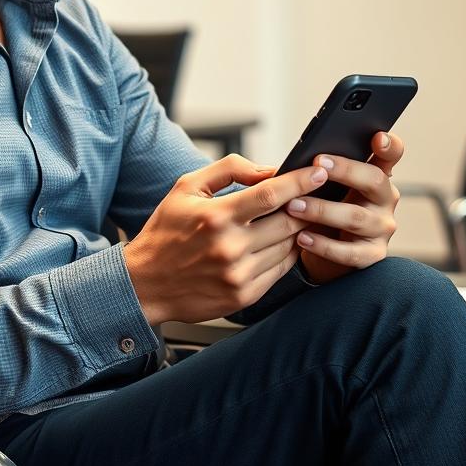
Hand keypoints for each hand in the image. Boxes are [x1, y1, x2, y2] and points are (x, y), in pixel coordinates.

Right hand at [123, 154, 331, 325]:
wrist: (145, 284)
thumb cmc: (165, 231)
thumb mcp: (187, 187)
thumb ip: (229, 170)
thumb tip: (268, 169)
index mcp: (216, 216)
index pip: (271, 194)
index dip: (300, 181)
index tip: (319, 172)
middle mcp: (230, 247)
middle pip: (288, 220)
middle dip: (306, 205)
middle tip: (315, 194)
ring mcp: (239, 275)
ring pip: (289, 246)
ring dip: (298, 229)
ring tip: (296, 216)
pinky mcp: (245, 295)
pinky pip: (281, 269)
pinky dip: (288, 252)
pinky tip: (280, 241)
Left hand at [291, 131, 403, 284]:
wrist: (323, 250)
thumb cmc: (324, 207)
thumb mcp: (326, 186)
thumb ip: (322, 171)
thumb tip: (300, 159)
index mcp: (376, 175)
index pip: (391, 155)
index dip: (389, 145)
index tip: (377, 137)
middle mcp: (385, 199)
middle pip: (374, 180)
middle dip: (345, 171)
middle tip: (316, 166)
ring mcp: (382, 228)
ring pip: (355, 216)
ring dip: (321, 210)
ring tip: (294, 206)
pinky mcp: (372, 255)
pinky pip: (349, 251)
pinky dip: (323, 245)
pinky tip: (302, 237)